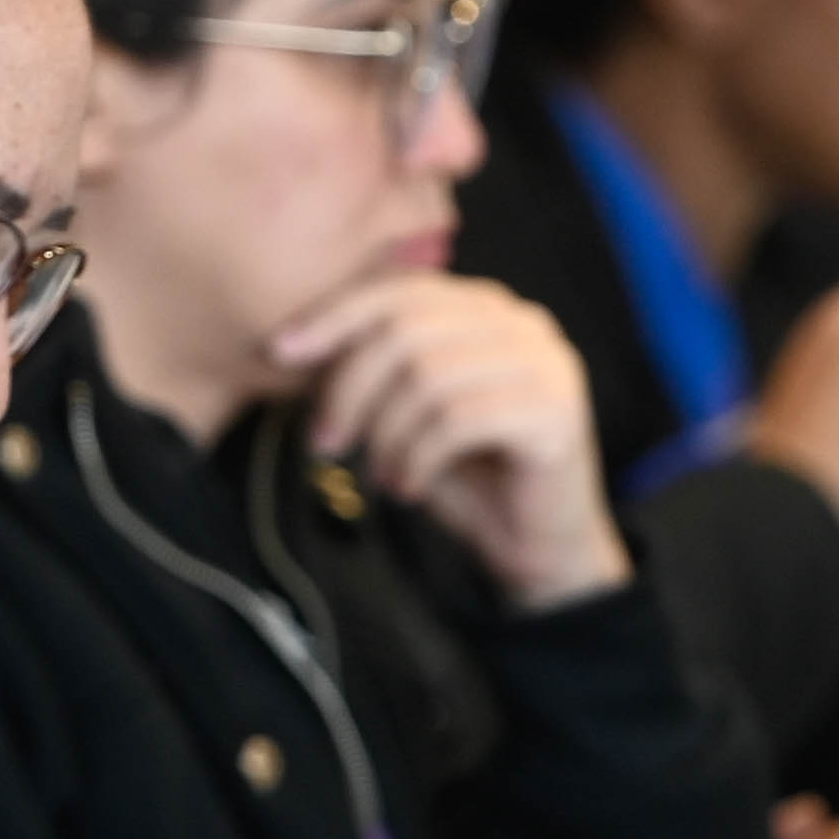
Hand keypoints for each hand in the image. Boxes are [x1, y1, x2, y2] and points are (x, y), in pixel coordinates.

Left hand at [266, 274, 628, 607]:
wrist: (540, 548)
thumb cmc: (471, 478)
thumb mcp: (409, 413)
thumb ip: (375, 370)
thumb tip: (297, 345)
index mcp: (487, 309)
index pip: (400, 291)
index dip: (335, 316)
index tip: (283, 352)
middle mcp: (523, 323)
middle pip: (408, 330)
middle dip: (350, 387)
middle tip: (326, 442)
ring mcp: (546, 364)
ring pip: (429, 375)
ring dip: (385, 433)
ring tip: (381, 473)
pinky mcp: (556, 411)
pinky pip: (458, 419)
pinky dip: (417, 458)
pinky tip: (408, 486)